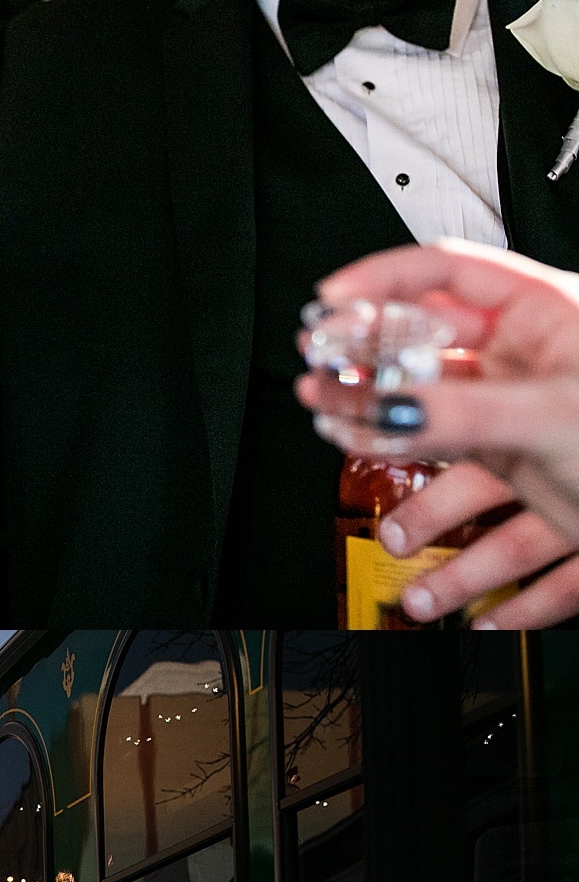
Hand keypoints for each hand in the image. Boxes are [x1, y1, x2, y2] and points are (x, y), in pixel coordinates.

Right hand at [296, 238, 578, 627]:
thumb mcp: (550, 415)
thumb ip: (457, 414)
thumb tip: (377, 408)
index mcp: (542, 320)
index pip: (443, 275)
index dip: (380, 283)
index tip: (326, 306)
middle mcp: (532, 375)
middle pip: (431, 379)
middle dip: (376, 402)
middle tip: (326, 405)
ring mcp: (538, 439)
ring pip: (458, 473)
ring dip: (428, 521)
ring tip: (399, 539)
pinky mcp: (556, 500)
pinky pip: (509, 545)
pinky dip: (491, 589)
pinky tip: (470, 606)